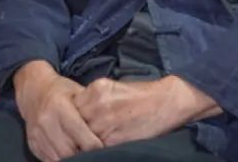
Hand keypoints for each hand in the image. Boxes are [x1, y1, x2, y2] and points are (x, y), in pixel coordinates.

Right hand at [14, 61, 102, 161]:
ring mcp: (37, 134)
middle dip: (83, 154)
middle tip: (94, 153)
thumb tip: (107, 126)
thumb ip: (90, 108)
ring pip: (58, 157)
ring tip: (83, 154)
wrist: (33, 90)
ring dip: (72, 158)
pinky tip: (69, 154)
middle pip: (68, 150)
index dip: (94, 144)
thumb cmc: (60, 91)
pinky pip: (48, 159)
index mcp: (59, 107)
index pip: (80, 134)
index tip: (102, 146)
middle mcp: (46, 122)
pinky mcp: (33, 143)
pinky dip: (61, 159)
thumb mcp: (77, 92)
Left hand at [74, 76, 220, 147]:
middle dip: (75, 131)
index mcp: (97, 88)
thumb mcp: (114, 89)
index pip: (72, 107)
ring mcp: (105, 120)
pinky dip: (95, 150)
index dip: (71, 118)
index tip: (72, 125)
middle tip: (75, 138)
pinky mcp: (113, 137)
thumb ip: (94, 100)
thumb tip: (77, 115)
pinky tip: (99, 149)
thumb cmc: (142, 96)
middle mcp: (97, 102)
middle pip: (74, 122)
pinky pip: (96, 147)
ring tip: (86, 145)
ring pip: (83, 136)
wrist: (166, 102)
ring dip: (83, 142)